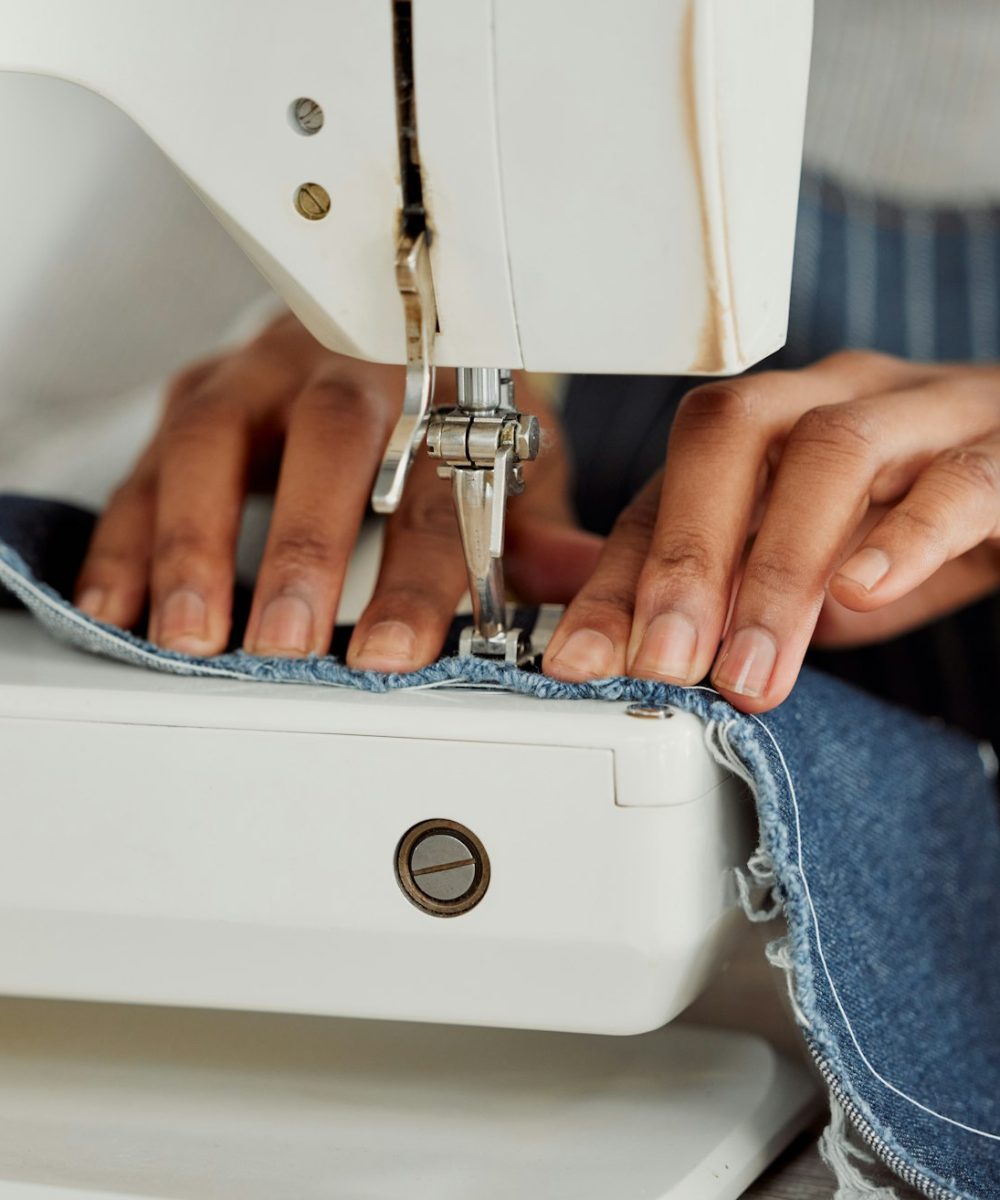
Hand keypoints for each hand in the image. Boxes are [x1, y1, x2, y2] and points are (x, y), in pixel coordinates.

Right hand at [75, 313, 600, 667]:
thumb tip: (585, 585)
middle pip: (325, 439)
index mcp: (439, 387)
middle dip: (302, 544)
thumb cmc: (454, 405)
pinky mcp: (196, 397)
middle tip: (283, 644)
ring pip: (213, 439)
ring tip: (192, 636)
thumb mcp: (510, 458)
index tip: (393, 652)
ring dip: (195, 543)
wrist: (396, 321)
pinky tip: (118, 607)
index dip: (414, 574)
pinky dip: (127, 539)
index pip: (432, 487)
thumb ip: (533, 528)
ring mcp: (261, 376)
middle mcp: (346, 368)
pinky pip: (149, 464)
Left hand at [543, 350, 999, 711]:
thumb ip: (724, 597)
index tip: (580, 660)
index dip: (616, 576)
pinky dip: (907, 536)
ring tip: (753, 671)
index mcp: (771, 427)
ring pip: (832, 452)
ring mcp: (922, 413)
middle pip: (730, 431)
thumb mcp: (801, 566)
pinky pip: (956, 479)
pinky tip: (863, 592)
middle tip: (665, 664)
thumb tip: (626, 650)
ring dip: (779, 570)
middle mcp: (833, 400)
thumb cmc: (910, 516)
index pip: (667, 487)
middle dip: (684, 556)